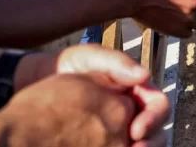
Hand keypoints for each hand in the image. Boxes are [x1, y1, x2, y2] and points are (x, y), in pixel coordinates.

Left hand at [13, 46, 169, 146]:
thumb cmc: (64, 67)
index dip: (154, 118)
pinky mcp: (106, 140)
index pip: (159, 105)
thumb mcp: (88, 57)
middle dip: (152, 141)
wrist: (36, 84)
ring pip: (144, 143)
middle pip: (158, 130)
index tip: (136, 130)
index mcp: (137, 90)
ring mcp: (120, 128)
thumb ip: (115, 61)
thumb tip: (145, 75)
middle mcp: (134, 111)